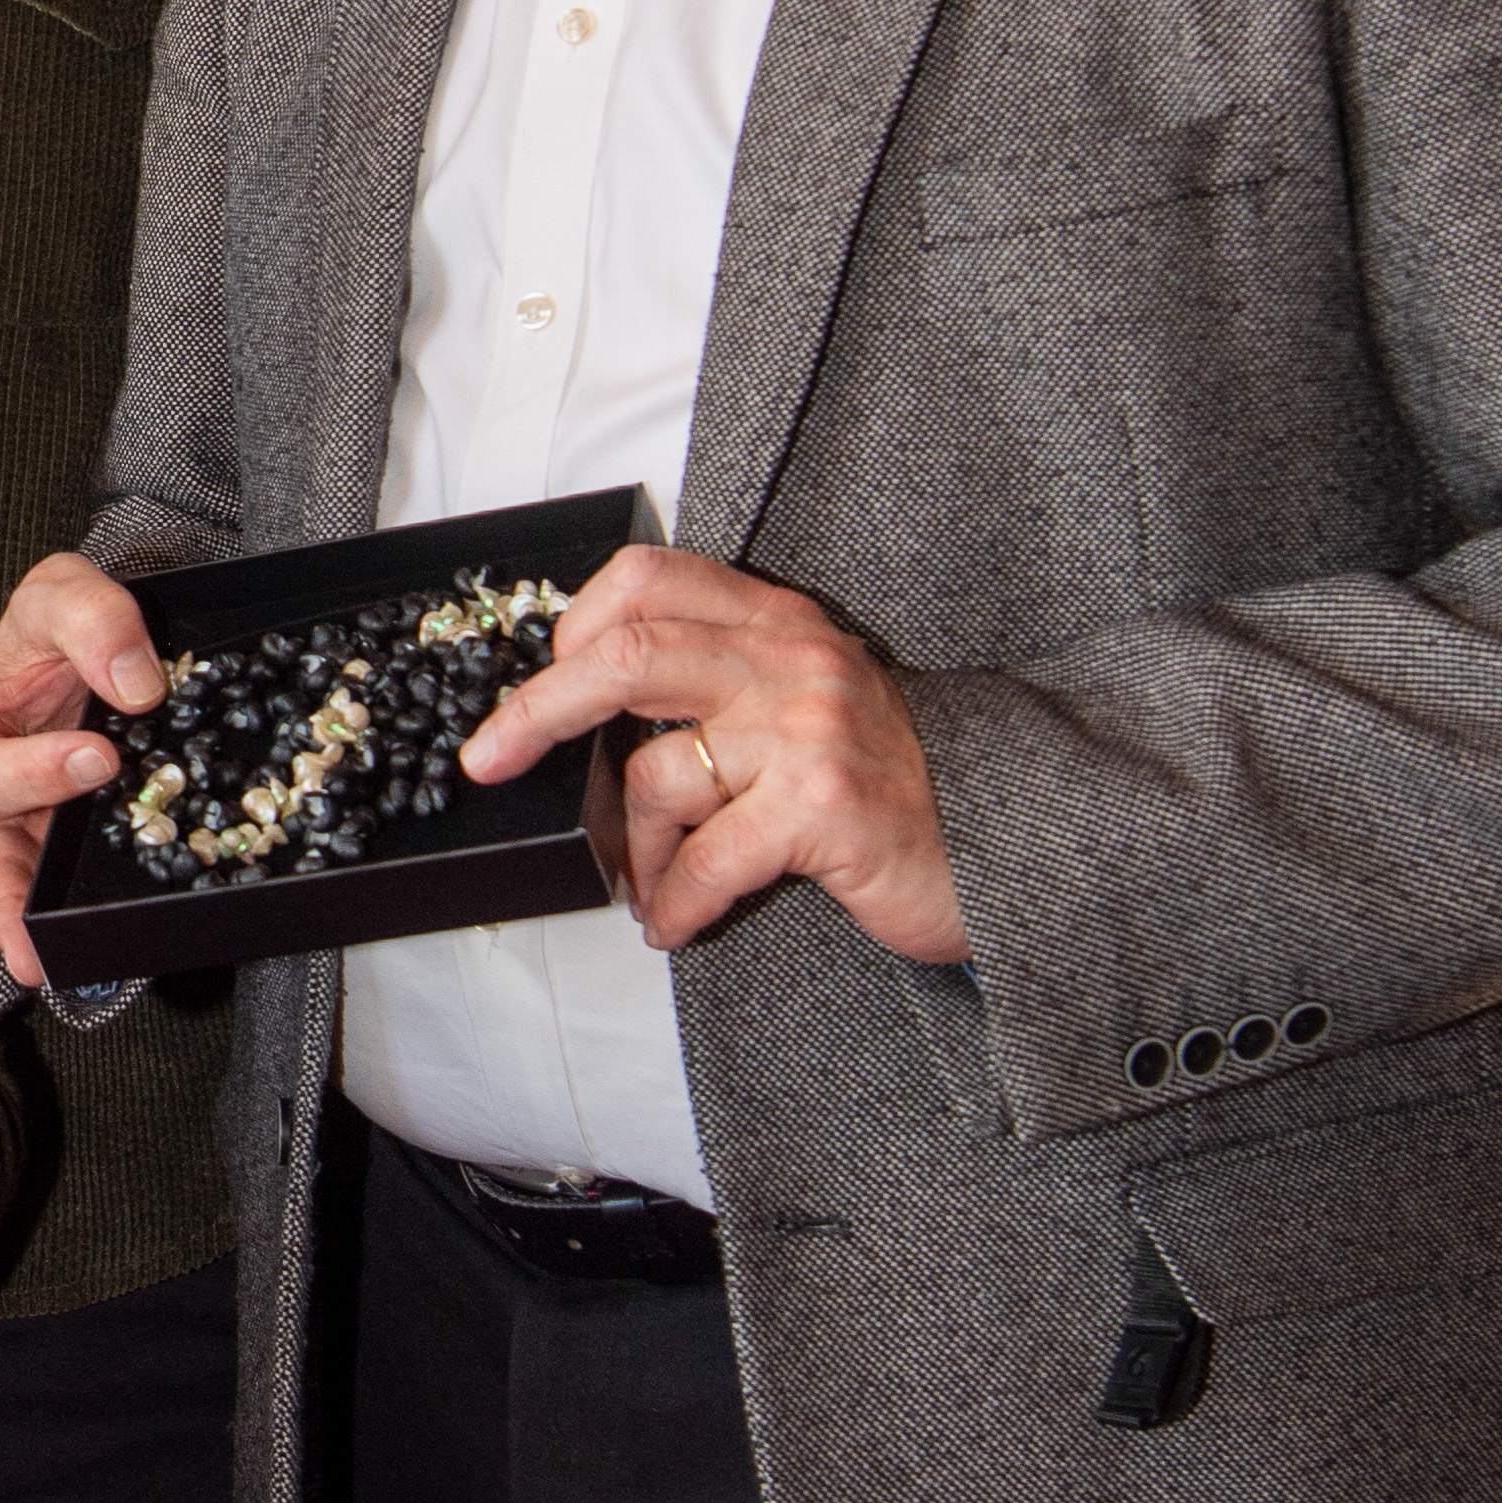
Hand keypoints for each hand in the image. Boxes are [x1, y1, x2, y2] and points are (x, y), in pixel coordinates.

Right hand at [0, 555, 166, 985]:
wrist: (105, 649)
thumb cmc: (60, 624)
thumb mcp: (61, 591)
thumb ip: (92, 618)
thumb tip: (137, 687)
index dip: (30, 771)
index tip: (100, 758)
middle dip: (2, 898)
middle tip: (35, 929)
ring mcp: (33, 839)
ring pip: (18, 898)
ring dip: (35, 931)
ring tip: (53, 965)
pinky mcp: (77, 859)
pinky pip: (76, 896)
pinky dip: (92, 919)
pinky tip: (114, 948)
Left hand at [464, 545, 967, 962]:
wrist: (1012, 838)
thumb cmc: (896, 781)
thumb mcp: (811, 700)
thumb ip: (725, 683)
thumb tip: (597, 714)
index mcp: (780, 622)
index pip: (649, 579)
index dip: (575, 623)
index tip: (542, 678)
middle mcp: (792, 661)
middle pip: (623, 655)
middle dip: (537, 712)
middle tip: (489, 760)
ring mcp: (808, 731)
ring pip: (656, 776)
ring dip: (634, 850)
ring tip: (652, 885)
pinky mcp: (823, 808)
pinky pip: (706, 859)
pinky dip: (674, 901)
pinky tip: (673, 924)